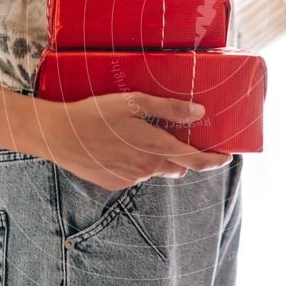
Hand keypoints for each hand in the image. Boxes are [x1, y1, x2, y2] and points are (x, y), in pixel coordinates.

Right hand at [18, 92, 232, 190]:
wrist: (58, 135)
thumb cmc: (96, 113)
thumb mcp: (134, 102)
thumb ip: (169, 109)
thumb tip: (199, 112)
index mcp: (155, 148)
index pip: (195, 160)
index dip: (214, 161)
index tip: (227, 158)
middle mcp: (146, 168)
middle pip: (177, 167)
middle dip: (182, 156)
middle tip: (173, 136)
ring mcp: (129, 178)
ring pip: (154, 170)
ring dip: (155, 158)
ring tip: (134, 135)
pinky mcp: (114, 183)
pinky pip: (134, 174)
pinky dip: (134, 162)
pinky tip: (117, 146)